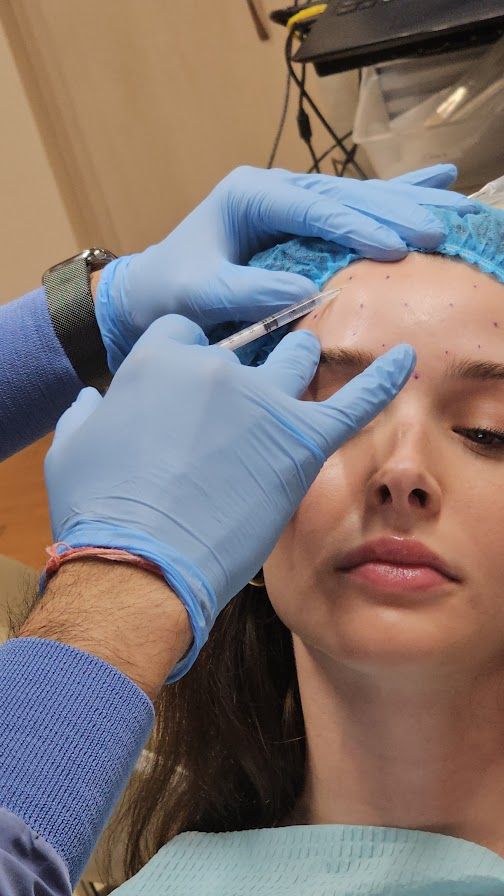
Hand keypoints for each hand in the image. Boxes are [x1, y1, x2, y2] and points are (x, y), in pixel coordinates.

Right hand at [45, 315, 413, 680]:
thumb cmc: (101, 513)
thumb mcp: (72, 451)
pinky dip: (383, 379)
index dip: (187, 363)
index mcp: (160, 360)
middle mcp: (216, 369)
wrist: (144, 566)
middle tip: (241, 401)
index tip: (188, 394)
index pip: (185, 336)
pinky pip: (354, 401)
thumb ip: (84, 414)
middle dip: (244, 366)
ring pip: (297, 360)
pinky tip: (406, 358)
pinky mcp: (300, 441)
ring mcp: (263, 402)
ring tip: (303, 375)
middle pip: (245, 346)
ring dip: (299, 366)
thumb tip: (92, 401)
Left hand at [94, 163, 473, 370]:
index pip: (312, 209)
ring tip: (451, 209)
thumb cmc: (172, 290)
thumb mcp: (201, 293)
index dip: (355, 227)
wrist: (153, 290)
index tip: (393, 247)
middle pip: (344, 195)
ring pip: (356, 198)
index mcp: (249, 195)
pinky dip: (392, 200)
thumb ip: (247, 291)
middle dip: (391, 212)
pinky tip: (436, 183)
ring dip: (404, 205)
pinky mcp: (301, 220)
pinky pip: (353, 207)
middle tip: (435, 231)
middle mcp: (274, 189)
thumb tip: (307, 292)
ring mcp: (290, 201)